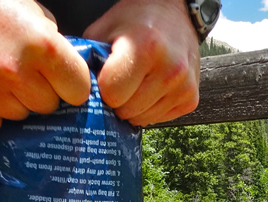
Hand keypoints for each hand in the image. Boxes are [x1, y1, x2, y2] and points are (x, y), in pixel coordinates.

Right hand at [0, 0, 91, 132]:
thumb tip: (71, 78)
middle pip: (46, 107)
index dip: (70, 86)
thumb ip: (56, 48)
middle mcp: (15, 69)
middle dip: (39, 93)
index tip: (60, 80)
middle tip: (22, 73)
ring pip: (17, 116)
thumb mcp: (35, 14)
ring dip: (12, 101)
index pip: (77, 92)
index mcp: (43, 46)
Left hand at [85, 0, 200, 125]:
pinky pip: (159, 119)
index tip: (106, 77)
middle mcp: (170, 69)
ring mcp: (184, 86)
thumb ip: (89, 59)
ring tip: (137, 84)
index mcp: (146, 47)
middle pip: (127, 110)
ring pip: (143, 119)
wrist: (175, 15)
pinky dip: (151, 109)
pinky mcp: (191, 99)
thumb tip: (75, 90)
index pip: (112, 93)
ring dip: (134, 107)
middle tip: (120, 82)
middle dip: (118, 101)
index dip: (103, 89)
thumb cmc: (135, 22)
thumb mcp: (105, 29)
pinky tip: (152, 89)